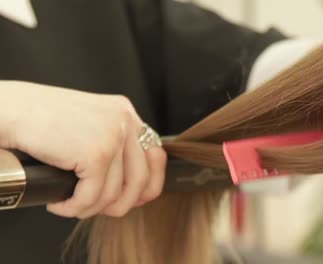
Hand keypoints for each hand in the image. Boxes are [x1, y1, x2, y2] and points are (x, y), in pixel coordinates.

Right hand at [0, 81, 166, 218]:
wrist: (8, 110)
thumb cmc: (38, 118)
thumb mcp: (87, 126)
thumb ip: (110, 145)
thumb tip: (128, 185)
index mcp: (123, 112)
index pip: (154, 154)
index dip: (149, 184)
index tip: (136, 199)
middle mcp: (124, 120)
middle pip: (140, 178)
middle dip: (121, 203)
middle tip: (97, 208)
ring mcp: (112, 135)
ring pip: (114, 192)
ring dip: (90, 207)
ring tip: (70, 204)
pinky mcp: (96, 153)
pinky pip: (92, 196)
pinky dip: (74, 207)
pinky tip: (60, 203)